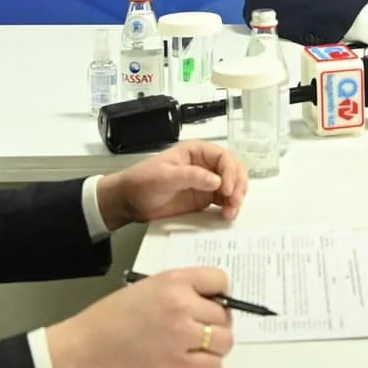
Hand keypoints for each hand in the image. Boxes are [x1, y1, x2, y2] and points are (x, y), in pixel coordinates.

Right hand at [45, 267, 235, 367]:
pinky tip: (189, 362)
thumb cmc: (112, 317)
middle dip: (215, 323)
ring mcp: (181, 336)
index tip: (212, 302)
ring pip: (225, 342)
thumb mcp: (149, 287)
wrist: (86, 347)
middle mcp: (182, 305)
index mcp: (174, 281)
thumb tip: (212, 301)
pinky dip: (206, 366)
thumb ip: (181, 289)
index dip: (219, 293)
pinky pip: (212, 366)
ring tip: (195, 346)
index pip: (220, 280)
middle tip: (198, 329)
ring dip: (215, 346)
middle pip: (225, 315)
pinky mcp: (177, 365)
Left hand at [99, 141, 246, 228]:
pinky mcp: (204, 199)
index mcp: (197, 152)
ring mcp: (206, 183)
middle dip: (238, 185)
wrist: (129, 202)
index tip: (228, 190)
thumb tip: (217, 181)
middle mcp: (206, 165)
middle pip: (234, 171)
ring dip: (236, 198)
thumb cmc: (142, 182)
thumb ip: (190, 176)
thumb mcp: (164, 176)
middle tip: (234, 202)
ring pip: (233, 186)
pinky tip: (226, 216)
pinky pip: (223, 201)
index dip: (231, 172)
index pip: (224, 157)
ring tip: (230, 213)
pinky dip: (229, 207)